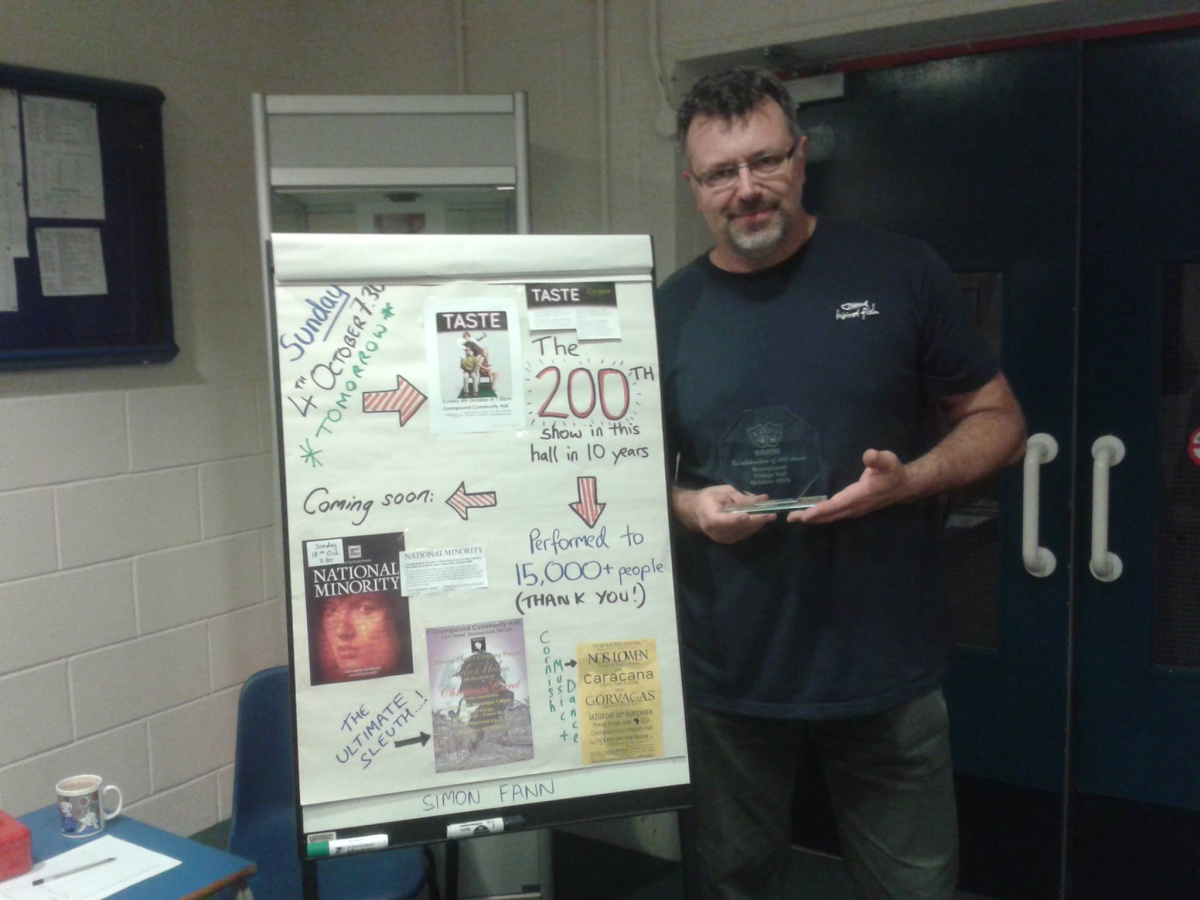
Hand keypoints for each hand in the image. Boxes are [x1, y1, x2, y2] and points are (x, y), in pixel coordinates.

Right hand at [673, 484, 774, 543]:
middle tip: (771, 514)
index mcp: (709, 515)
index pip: (722, 520)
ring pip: (743, 533)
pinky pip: (743, 535)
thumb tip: (763, 499)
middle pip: (737, 528)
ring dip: (757, 525)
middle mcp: (715, 530)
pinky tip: (761, 521)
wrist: (695, 512)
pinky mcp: (727, 541)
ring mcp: (721, 538)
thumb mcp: (724, 492)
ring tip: (770, 516)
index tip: (747, 516)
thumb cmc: (709, 498)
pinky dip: (753, 528)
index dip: (735, 519)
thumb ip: (742, 497)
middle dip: (756, 521)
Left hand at [789, 449, 909, 523]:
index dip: (820, 510)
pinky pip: (834, 514)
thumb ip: (878, 459)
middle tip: (789, 518)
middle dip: (809, 517)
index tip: (805, 515)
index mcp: (860, 496)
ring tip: (794, 518)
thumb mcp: (888, 461)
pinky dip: (821, 516)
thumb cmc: (893, 472)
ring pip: (830, 517)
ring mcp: (853, 510)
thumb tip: (869, 455)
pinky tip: (810, 515)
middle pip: (829, 515)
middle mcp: (854, 507)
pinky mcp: (853, 509)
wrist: (904, 487)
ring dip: (813, 518)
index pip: (836, 505)